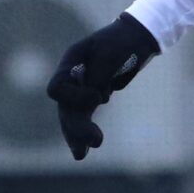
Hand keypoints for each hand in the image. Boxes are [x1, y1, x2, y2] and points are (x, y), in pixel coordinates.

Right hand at [45, 12, 159, 159]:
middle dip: (75, 127)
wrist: (137, 37)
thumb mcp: (111, 56)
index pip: (56, 89)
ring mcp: (80, 86)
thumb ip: (99, 77)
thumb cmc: (124, 41)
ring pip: (72, 115)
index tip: (100, 96)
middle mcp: (71, 76)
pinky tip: (86, 148)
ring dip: (77, 135)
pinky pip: (83, 115)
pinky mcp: (92, 95)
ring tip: (81, 155)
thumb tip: (95, 101)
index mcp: (71, 62)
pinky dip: (84, 131)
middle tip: (96, 143)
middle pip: (64, 107)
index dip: (74, 98)